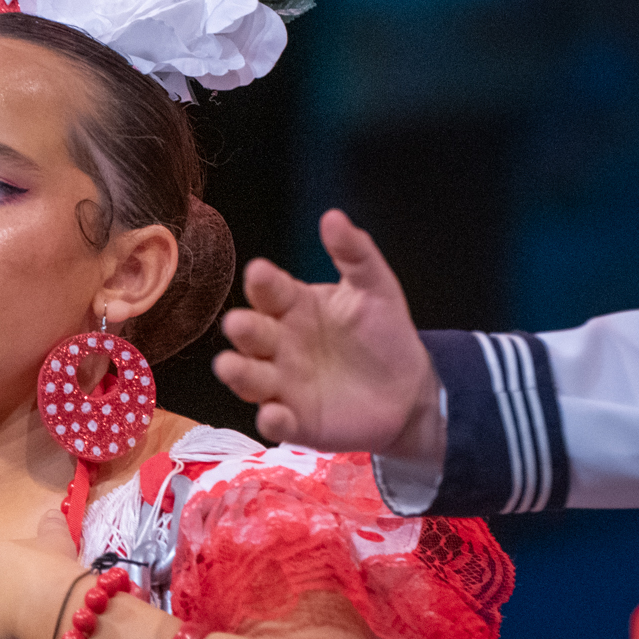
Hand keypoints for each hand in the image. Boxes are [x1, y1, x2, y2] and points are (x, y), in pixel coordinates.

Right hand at [213, 209, 442, 458]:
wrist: (408, 390)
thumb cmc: (383, 334)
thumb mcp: (375, 288)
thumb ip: (355, 254)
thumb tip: (332, 216)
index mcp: (293, 306)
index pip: (270, 291)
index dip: (263, 283)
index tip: (260, 273)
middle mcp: (278, 344)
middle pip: (251, 335)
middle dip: (242, 329)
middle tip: (240, 324)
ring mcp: (283, 384)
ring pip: (249, 378)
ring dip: (238, 374)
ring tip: (230, 367)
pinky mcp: (295, 422)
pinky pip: (275, 422)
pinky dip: (272, 420)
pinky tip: (275, 415)